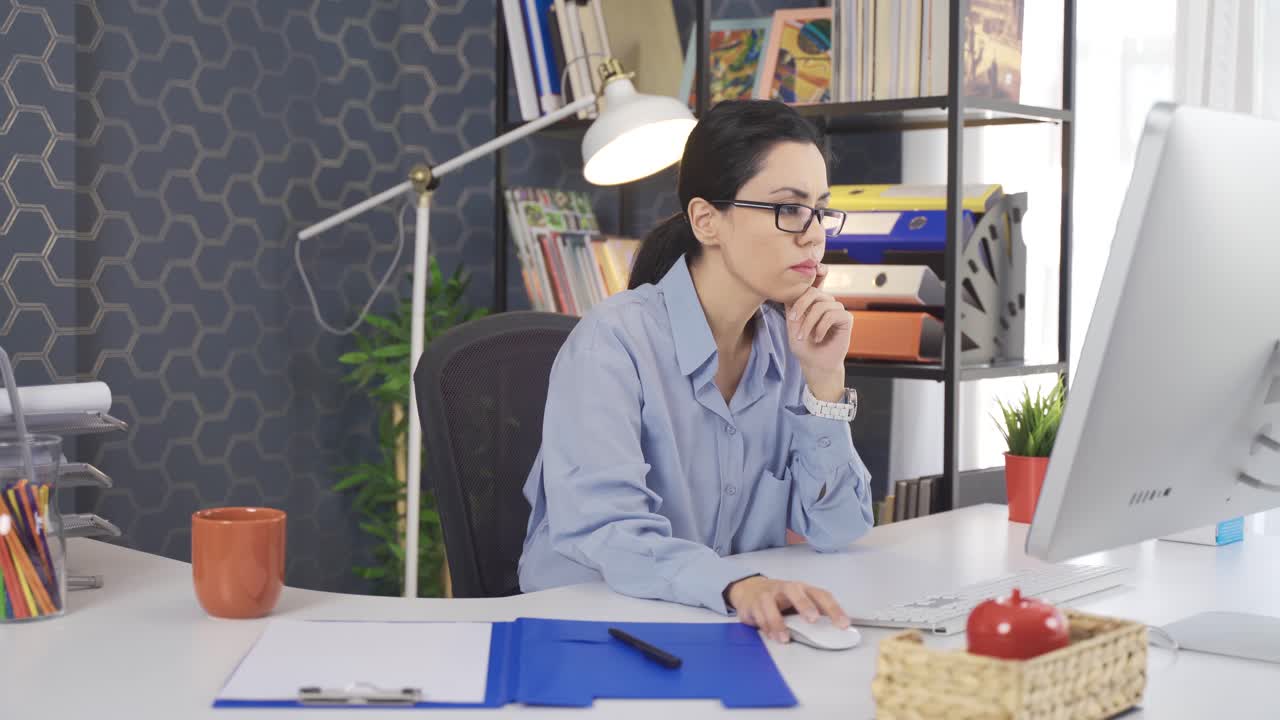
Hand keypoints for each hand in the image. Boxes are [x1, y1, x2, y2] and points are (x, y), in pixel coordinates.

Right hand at [726, 576, 850, 642]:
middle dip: (804, 605)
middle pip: (795, 592)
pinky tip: (772, 636)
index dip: (833, 609)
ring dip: (778, 622)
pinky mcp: (753, 603)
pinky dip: (765, 627)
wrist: (750, 590)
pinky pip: (759, 615)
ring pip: (771, 604)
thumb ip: (815, 613)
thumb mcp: (800, 602)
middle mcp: (786, 588)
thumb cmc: (781, 599)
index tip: (844, 624)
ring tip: (785, 638)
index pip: (821, 595)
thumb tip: (835, 631)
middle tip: (812, 619)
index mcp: (803, 589)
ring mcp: (768, 594)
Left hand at [785, 264, 850, 397]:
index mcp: (813, 302)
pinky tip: (817, 337)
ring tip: (803, 336)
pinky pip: (832, 315)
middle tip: (793, 319)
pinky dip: (821, 327)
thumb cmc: (803, 346)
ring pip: (821, 305)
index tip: (817, 266)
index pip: (814, 282)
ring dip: (809, 322)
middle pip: (814, 291)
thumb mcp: (792, 325)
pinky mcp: (846, 319)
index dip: (817, 272)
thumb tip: (791, 287)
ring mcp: (837, 309)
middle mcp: (826, 303)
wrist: (815, 364)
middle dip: (801, 305)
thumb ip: (792, 307)